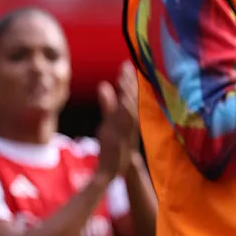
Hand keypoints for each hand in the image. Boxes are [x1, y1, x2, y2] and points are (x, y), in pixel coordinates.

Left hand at [96, 62, 138, 181]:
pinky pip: (122, 120)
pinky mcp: (118, 137)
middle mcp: (130, 123)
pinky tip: (119, 95)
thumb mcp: (108, 121)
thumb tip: (103, 84)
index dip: (131, 81)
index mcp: (130, 118)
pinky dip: (121, 107)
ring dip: (128, 91)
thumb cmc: (111, 146)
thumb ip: (107, 103)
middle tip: (127, 64)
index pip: (132, 96)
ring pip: (129, 107)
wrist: (110, 170)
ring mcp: (126, 130)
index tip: (128, 65)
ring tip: (124, 75)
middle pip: (133, 99)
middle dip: (131, 82)